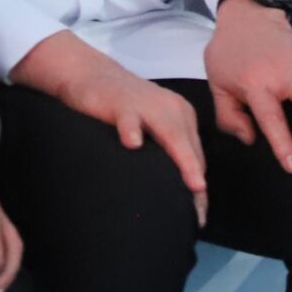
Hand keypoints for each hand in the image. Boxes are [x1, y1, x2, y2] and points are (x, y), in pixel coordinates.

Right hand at [11, 32, 206, 220]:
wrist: (91, 75)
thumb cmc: (123, 109)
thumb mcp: (151, 127)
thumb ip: (164, 151)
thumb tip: (177, 192)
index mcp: (181, 115)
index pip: (196, 155)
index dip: (198, 186)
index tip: (199, 216)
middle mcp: (171, 108)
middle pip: (189, 147)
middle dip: (197, 179)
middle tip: (200, 212)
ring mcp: (147, 104)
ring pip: (170, 133)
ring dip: (182, 158)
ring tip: (193, 185)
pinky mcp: (121, 102)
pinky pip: (129, 118)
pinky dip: (132, 130)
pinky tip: (133, 144)